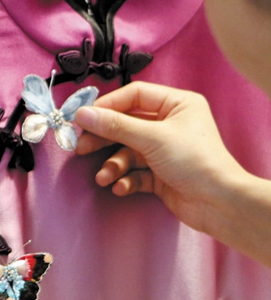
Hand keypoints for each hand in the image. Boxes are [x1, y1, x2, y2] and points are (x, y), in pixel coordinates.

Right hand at [74, 82, 246, 235]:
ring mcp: (165, 150)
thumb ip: (115, 126)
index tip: (83, 118)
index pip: (134, 96)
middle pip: (126, 125)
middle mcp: (170, 124)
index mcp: (176, 104)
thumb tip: (83, 113)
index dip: (107, 106)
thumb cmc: (195, 162)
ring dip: (114, 165)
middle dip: (104, 139)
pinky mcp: (161, 174)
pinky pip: (135, 172)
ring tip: (104, 177)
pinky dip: (126, 180)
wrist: (218, 203)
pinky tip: (121, 187)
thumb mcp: (152, 138)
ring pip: (128, 152)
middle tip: (81, 148)